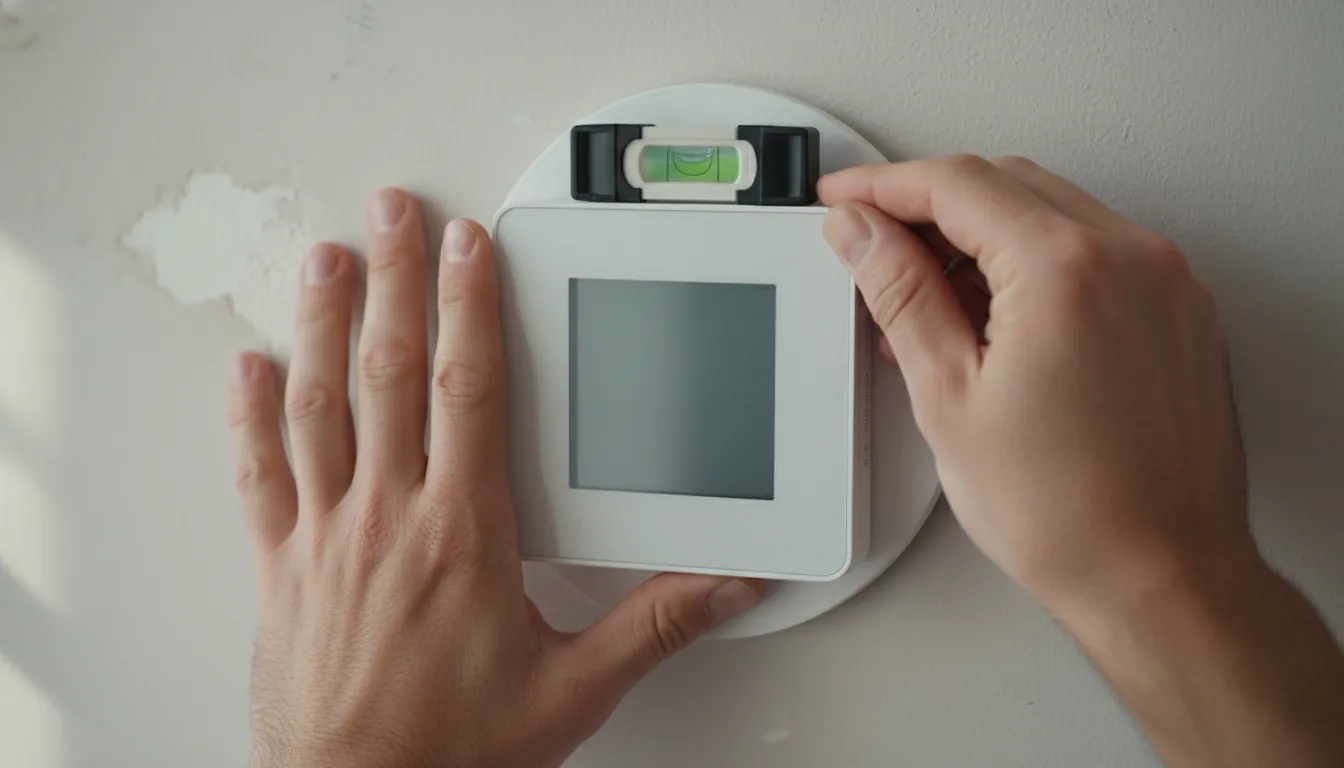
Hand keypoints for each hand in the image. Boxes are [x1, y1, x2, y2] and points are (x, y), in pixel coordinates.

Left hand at [226, 189, 763, 767]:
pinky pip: (258, 475)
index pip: (468, 389)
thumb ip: (657, 623)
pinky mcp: (282, 567)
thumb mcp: (576, 687)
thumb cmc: (452, 748)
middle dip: (396, 282)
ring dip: (322, 325)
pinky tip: (248, 369)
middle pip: (392, 373)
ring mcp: (327, 536)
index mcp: (464, 531)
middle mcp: (389, 518)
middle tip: (392, 216)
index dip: (469, 306)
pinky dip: (249, 417)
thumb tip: (729, 584)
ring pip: (320, 406)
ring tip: (325, 262)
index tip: (468, 248)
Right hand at [821, 155, 1248, 603]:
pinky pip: (1094, 252)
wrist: (1159, 575)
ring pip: (1052, 213)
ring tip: (925, 297)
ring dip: (981, 234)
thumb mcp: (948, 396)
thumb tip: (862, 234)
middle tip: (873, 244)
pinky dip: (1033, 263)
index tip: (845, 198)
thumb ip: (900, 295)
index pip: (956, 183)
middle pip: (1006, 184)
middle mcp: (1130, 258)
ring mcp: (1165, 282)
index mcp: (1066, 270)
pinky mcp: (1180, 311)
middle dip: (929, 204)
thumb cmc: (1068, 512)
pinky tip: (989, 314)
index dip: (883, 184)